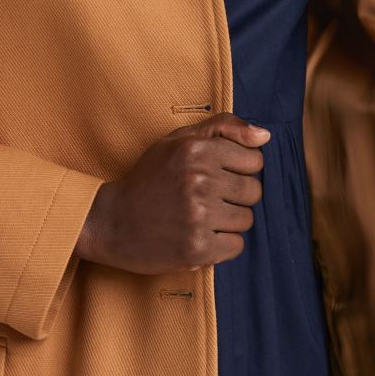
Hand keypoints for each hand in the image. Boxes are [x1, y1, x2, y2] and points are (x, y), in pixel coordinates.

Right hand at [74, 113, 268, 273]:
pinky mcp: (197, 248)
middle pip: (254, 191)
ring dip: (228, 222)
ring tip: (201, 218)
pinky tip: (200, 236)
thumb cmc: (148, 179)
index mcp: (196, 150)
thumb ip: (222, 128)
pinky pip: (236, 246)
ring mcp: (198, 216)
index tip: (218, 175)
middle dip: (236, 196)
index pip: (255, 160)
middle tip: (208, 199)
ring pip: (246, 220)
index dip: (239, 169)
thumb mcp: (177, 141)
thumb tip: (265, 136)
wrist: (109, 221)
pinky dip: (222, 245)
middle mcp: (199, 180)